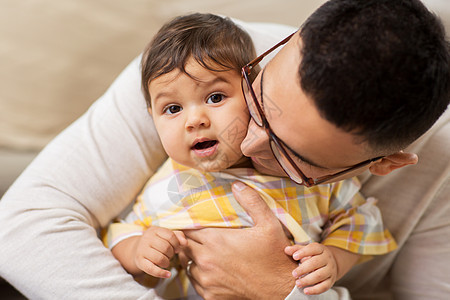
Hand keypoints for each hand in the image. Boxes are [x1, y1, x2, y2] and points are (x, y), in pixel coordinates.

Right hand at [134, 226, 185, 277]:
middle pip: (165, 247)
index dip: (177, 244)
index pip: (170, 236)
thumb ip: (178, 236)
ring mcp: (142, 250)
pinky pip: (151, 269)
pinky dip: (161, 273)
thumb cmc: (156, 242)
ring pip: (160, 258)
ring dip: (167, 262)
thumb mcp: (165, 236)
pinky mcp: (139, 261)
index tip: (177, 248)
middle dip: (171, 254)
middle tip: (170, 255)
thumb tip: (185, 243)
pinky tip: (168, 275)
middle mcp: (146, 238)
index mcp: (154, 230)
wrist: (137, 249)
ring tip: (166, 262)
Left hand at [179, 181, 296, 299]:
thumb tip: (237, 185)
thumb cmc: (274, 256)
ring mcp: (207, 280)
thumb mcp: (268, 224)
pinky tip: (212, 270)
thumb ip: (251, 201)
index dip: (190, 226)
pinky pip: (195, 282)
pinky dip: (200, 276)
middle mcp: (206, 261)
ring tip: (205, 254)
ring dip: (193, 258)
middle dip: (190, 241)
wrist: (281, 288)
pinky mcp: (210, 295)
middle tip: (200, 238)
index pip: (188, 230)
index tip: (195, 225)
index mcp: (215, 241)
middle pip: (184, 246)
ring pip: (187, 265)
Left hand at [285, 243, 336, 294]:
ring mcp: (330, 270)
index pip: (313, 249)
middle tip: (293, 274)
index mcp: (321, 249)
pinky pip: (324, 286)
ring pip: (319, 275)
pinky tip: (306, 291)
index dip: (303, 252)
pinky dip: (315, 290)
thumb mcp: (308, 250)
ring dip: (307, 280)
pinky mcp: (331, 281)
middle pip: (316, 263)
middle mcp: (327, 259)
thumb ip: (297, 249)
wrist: (333, 263)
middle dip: (303, 269)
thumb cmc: (315, 255)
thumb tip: (286, 250)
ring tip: (297, 283)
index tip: (294, 257)